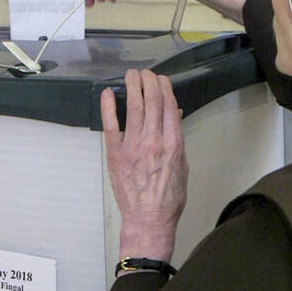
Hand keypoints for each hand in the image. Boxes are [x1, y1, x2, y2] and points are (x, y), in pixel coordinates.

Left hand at [101, 69, 188, 263]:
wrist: (149, 218)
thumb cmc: (169, 197)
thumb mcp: (183, 166)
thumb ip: (177, 139)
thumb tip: (174, 116)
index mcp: (173, 143)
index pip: (169, 106)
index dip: (165, 88)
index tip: (162, 79)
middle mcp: (154, 141)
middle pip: (152, 102)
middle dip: (149, 82)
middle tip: (145, 72)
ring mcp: (133, 146)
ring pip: (134, 108)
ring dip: (133, 87)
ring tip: (131, 74)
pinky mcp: (116, 154)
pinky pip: (112, 126)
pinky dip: (109, 108)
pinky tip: (108, 94)